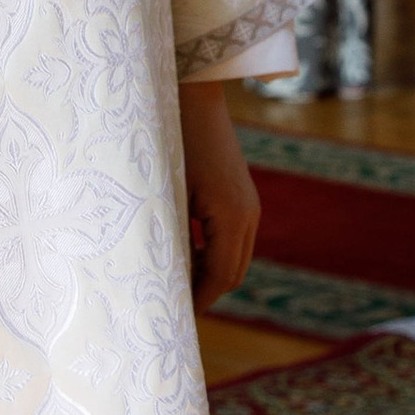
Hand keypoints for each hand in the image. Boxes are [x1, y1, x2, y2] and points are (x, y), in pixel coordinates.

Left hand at [178, 80, 258, 311]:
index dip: (196, 302)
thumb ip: (170, 238)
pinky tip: (184, 252)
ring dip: (209, 274)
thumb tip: (164, 281)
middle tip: (170, 307)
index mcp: (231, 218)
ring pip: (235, 259)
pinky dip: (213, 254)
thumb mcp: (166, 195)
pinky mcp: (243, 197)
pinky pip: (234, 240)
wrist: (193, 97)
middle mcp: (249, 215)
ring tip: (174, 282)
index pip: (218, 278)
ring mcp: (250, 205)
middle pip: (232, 275)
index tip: (172, 318)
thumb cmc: (170, 142)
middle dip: (204, 293)